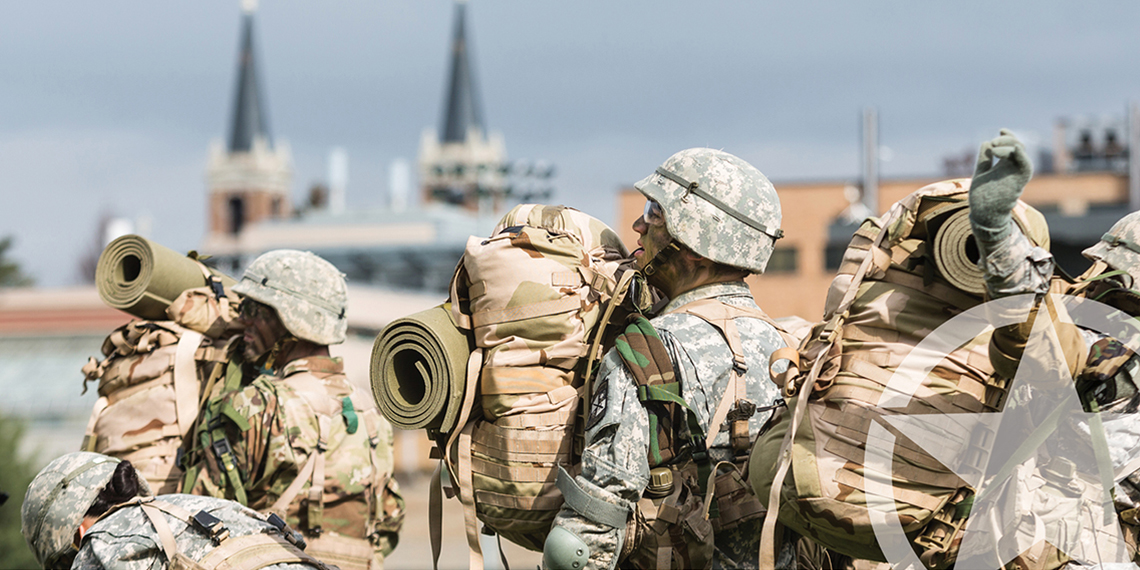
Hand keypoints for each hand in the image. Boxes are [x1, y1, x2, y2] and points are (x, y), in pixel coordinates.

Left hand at [968, 129, 1032, 243]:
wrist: (983, 215)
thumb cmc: (982, 197)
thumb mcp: (981, 174)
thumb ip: (984, 159)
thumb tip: (986, 142)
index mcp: (1005, 166)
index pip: (1012, 146)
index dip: (1008, 136)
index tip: (1000, 130)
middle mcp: (1013, 169)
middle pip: (1018, 147)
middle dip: (1007, 139)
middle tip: (994, 142)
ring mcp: (1016, 176)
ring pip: (1021, 155)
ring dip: (1011, 146)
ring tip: (995, 147)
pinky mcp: (1017, 183)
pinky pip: (1026, 167)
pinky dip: (1023, 157)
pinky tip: (1015, 149)